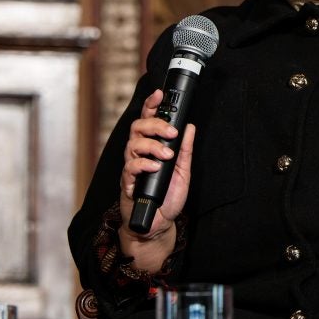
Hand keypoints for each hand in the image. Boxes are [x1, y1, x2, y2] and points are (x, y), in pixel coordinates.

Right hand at [118, 90, 195, 266]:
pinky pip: (130, 167)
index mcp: (151, 147)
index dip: (151, 105)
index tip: (160, 94)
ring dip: (152, 146)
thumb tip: (191, 127)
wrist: (158, 224)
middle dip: (155, 125)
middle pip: (138, 127)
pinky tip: (154, 167)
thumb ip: (185, 150)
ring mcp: (131, 167)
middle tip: (172, 133)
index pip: (147, 120)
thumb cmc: (168, 197)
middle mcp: (138, 153)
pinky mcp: (127, 182)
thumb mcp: (183, 171)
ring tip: (167, 155)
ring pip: (133, 144)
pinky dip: (143, 164)